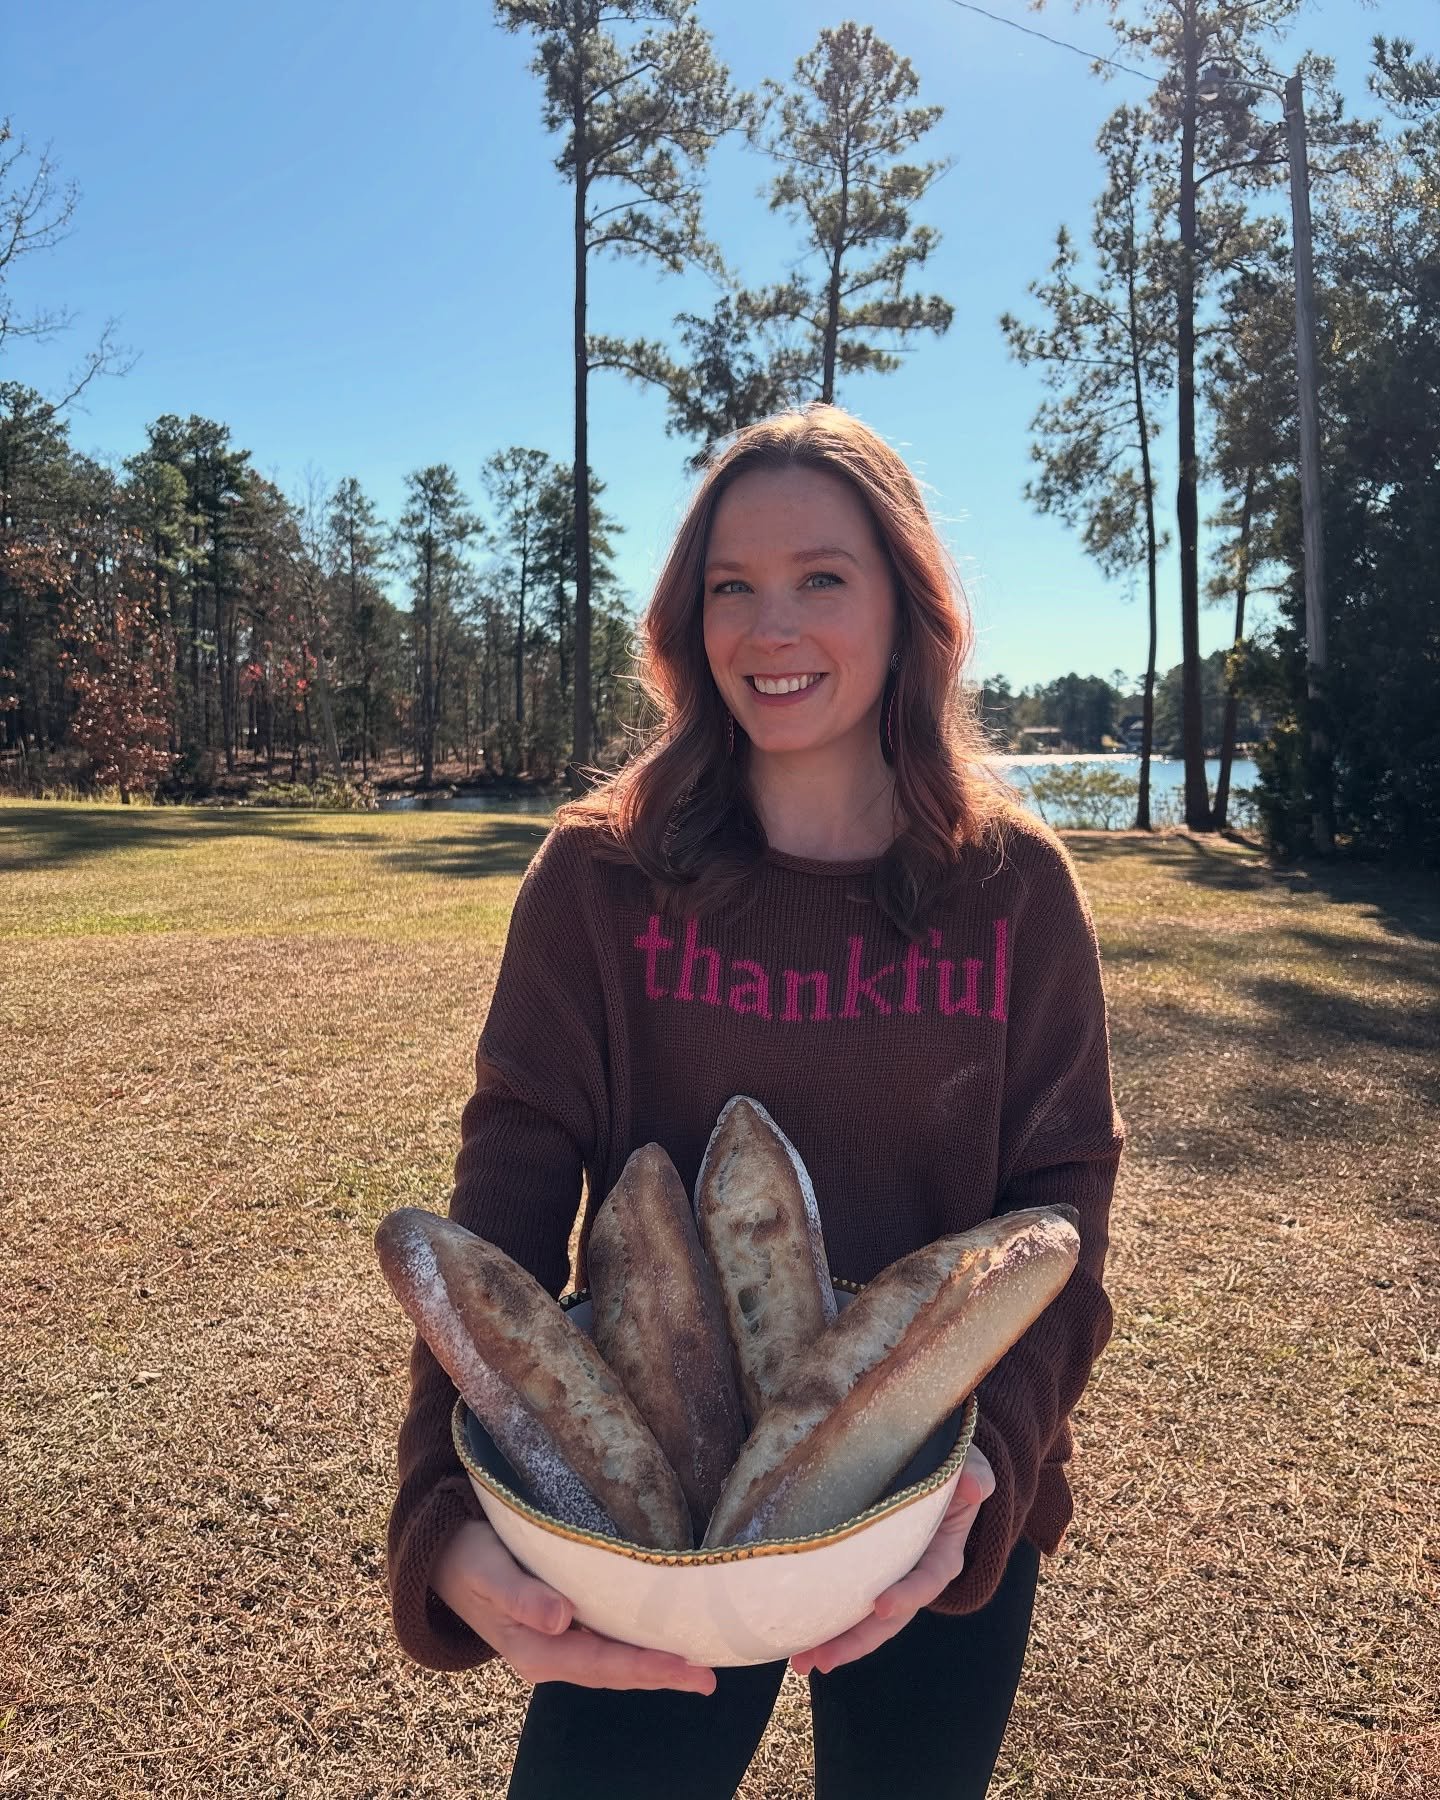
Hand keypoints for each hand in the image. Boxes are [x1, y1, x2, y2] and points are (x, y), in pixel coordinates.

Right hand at [432, 1517, 716, 1693]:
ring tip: (696, 1666)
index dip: (645, 1665)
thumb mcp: (488, 1573)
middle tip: (709, 1678)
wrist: (442, 1558)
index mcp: (536, 1650)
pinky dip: (634, 1643)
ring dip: (653, 1663)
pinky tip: (657, 1638)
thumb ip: (522, 1597)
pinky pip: (605, 1640)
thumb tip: (561, 1618)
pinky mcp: (560, 1624)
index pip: (602, 1663)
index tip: (685, 1666)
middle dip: (661, 1673)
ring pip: (613, 1659)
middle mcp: (551, 1653)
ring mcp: (556, 1642)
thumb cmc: (468, 1559)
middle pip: (614, 1670)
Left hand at [789, 1443, 995, 1678]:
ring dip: (833, 1641)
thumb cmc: (952, 1465)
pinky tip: (795, 1634)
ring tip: (800, 1663)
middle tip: (823, 1659)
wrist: (935, 1469)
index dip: (907, 1595)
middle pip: (889, 1618)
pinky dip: (823, 1618)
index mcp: (942, 1554)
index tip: (881, 1605)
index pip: (927, 1581)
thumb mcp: (968, 1465)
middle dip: (857, 1641)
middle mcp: (914, 1575)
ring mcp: (889, 1578)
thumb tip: (973, 1485)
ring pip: (863, 1618)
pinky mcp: (865, 1571)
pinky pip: (845, 1598)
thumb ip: (975, 1475)